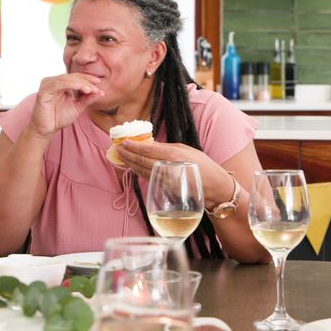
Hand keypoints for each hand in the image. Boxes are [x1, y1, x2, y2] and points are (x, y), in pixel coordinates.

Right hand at [28, 74, 103, 137]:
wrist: (46, 129)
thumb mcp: (78, 107)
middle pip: (72, 77)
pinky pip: (58, 84)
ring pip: (66, 79)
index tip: (99, 82)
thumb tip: (101, 92)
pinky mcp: (43, 91)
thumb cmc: (59, 118)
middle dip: (85, 81)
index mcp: (60, 84)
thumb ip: (87, 99)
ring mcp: (47, 85)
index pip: (75, 77)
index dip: (87, 79)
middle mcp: (53, 82)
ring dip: (80, 83)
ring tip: (90, 89)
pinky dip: (70, 85)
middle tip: (96, 86)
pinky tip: (80, 88)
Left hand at [117, 139, 231, 206]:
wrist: (212, 187)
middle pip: (141, 161)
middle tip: (117, 148)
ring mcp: (164, 180)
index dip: (133, 146)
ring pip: (141, 171)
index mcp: (173, 155)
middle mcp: (166, 168)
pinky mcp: (164, 189)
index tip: (123, 142)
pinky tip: (132, 166)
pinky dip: (137, 171)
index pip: (147, 150)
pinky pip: (147, 178)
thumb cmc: (202, 165)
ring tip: (121, 156)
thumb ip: (166, 147)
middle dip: (127, 154)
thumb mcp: (186, 150)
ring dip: (129, 163)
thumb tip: (149, 144)